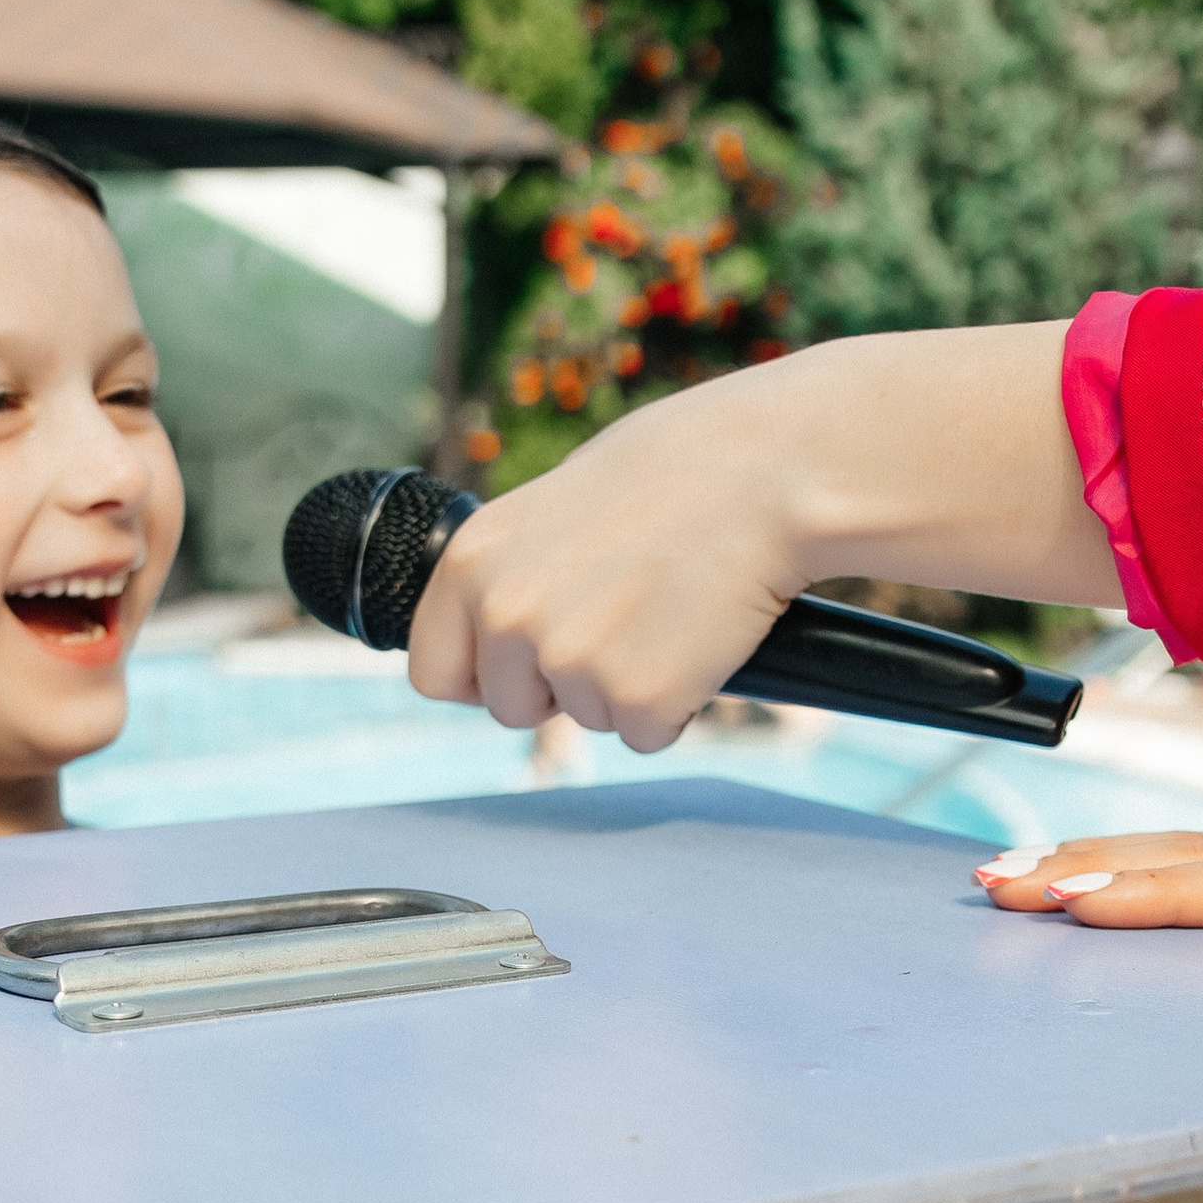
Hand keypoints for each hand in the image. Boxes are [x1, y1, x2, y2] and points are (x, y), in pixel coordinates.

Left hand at [405, 323, 1109, 748]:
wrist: (770, 471)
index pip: (433, 671)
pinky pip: (645, 733)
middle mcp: (505, 617)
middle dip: (562, 686)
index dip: (485, 675)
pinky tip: (701, 635)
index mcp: (471, 563)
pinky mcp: (635, 700)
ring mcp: (569, 664)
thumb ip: (515, 569)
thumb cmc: (677, 470)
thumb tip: (495, 620)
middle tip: (626, 620)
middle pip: (512, 709)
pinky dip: (677, 702)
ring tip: (671, 607)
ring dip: (627, 686)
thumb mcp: (557, 506)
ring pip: (586, 719)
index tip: (526, 663)